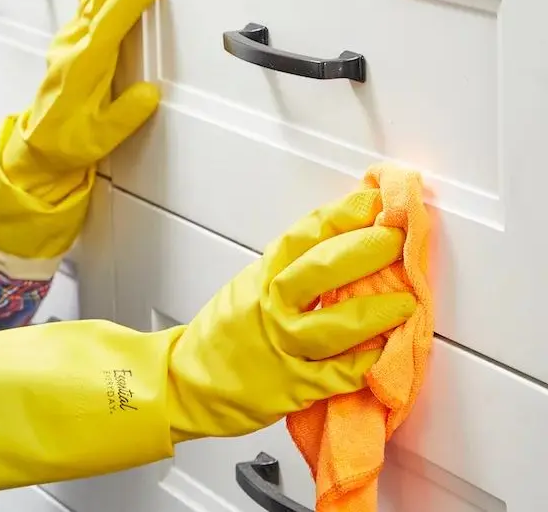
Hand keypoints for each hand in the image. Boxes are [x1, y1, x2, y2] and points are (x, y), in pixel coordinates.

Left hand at [0, 0, 163, 270]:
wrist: (39, 147)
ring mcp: (71, 39)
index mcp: (84, 68)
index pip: (109, 26)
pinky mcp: (72, 37)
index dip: (130, 2)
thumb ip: (126, 115)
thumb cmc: (68, 143)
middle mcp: (75, 47)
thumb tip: (148, 93)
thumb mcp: (101, 139)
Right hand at [165, 188, 418, 441]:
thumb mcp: (247, 289)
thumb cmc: (222, 335)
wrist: (185, 383)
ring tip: (406, 302)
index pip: (303, 237)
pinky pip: (334, 376)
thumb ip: (290, 272)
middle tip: (397, 239)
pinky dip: (362, 365)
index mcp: (261, 279)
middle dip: (364, 252)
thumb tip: (346, 244)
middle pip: (319, 272)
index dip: (342, 216)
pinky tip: (384, 353)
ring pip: (330, 327)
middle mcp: (269, 309)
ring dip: (372, 313)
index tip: (373, 201)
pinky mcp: (291, 389)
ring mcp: (280, 349)